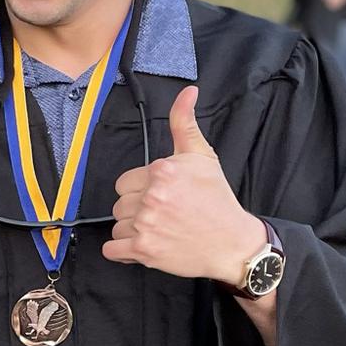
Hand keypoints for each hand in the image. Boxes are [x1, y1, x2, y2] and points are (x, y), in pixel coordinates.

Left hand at [103, 86, 265, 281]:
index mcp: (162, 171)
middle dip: (136, 210)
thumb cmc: (217, 200)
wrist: (232, 243)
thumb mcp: (202, 156)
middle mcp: (152, 197)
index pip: (125, 182)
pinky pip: (113, 250)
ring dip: (132, 231)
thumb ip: (184, 123)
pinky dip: (122, 252)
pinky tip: (141, 246)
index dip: (140, 190)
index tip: (159, 196)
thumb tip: (187, 92)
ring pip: (117, 226)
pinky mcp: (144, 251)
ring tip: (157, 230)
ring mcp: (146, 225)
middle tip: (161, 215)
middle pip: (120, 204)